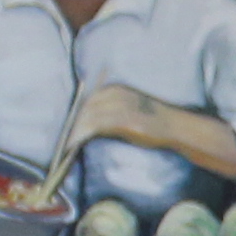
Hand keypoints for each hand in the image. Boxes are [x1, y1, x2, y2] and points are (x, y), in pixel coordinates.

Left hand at [58, 83, 185, 158]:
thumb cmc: (151, 121)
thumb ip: (110, 109)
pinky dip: (82, 135)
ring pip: (87, 117)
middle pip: (85, 108)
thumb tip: (85, 123)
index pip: (87, 101)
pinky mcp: (125, 120)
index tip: (65, 130)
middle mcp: (117, 94)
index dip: (75, 116)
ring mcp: (121, 106)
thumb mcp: (129, 108)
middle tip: (61, 140)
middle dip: (72, 125)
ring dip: (74, 132)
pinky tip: (75, 144)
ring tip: (65, 145)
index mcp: (116, 89)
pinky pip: (95, 127)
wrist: (173, 126)